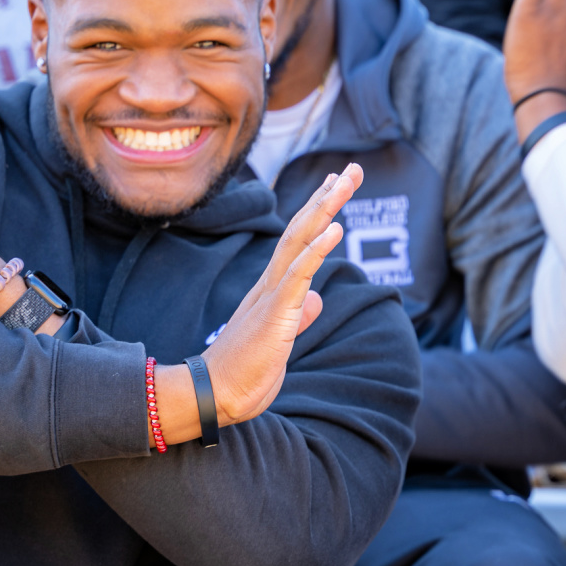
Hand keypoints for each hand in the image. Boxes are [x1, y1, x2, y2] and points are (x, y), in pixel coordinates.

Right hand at [184, 164, 358, 432]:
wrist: (215, 396)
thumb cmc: (246, 371)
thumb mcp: (282, 339)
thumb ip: (299, 316)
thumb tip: (317, 300)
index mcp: (274, 289)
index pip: (300, 241)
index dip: (320, 212)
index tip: (338, 186)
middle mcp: (271, 283)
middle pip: (302, 229)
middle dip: (327, 198)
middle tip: (350, 169)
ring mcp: (272, 295)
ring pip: (300, 241)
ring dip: (324, 210)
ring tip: (344, 183)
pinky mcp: (275, 313)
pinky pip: (298, 275)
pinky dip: (317, 249)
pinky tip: (336, 228)